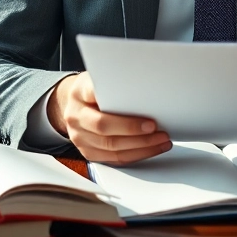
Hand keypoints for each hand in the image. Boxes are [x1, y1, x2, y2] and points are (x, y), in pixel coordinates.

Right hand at [47, 72, 172, 164]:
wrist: (76, 104)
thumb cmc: (93, 90)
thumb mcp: (100, 77)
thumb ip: (115, 82)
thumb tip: (145, 86)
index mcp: (79, 94)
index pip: (97, 99)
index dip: (120, 110)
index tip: (147, 118)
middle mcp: (75, 117)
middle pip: (104, 128)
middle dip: (134, 131)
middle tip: (156, 129)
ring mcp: (80, 138)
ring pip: (111, 148)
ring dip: (140, 147)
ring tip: (160, 141)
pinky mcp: (88, 152)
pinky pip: (113, 159)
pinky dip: (135, 155)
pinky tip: (150, 149)